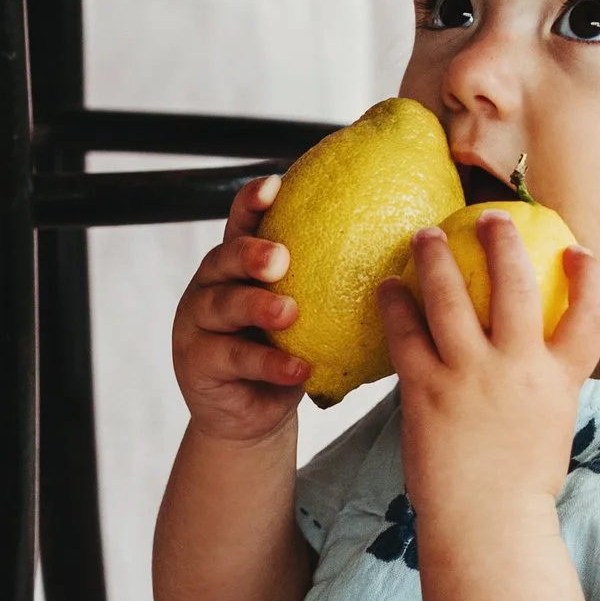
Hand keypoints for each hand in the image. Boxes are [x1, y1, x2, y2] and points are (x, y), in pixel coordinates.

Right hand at [172, 176, 309, 443]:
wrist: (250, 415)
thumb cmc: (285, 353)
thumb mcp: (306, 314)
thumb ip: (327, 282)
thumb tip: (402, 251)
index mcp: (237, 265)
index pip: (241, 224)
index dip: (252, 203)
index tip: (275, 185)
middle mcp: (212, 286)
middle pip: (223, 258)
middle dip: (251, 254)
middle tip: (281, 257)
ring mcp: (198, 324)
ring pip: (223, 306)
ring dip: (258, 306)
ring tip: (290, 312)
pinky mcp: (197, 363)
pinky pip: (234, 358)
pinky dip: (268, 362)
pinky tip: (297, 367)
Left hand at [377, 213, 599, 526]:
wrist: (486, 526)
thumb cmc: (517, 490)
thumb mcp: (548, 434)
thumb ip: (542, 394)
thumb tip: (527, 369)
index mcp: (561, 382)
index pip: (591, 317)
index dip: (591, 279)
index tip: (580, 251)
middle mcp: (520, 368)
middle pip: (517, 286)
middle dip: (504, 242)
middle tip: (489, 218)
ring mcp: (472, 376)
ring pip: (453, 296)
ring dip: (437, 258)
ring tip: (426, 235)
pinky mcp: (427, 390)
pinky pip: (407, 333)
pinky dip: (397, 305)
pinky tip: (388, 287)